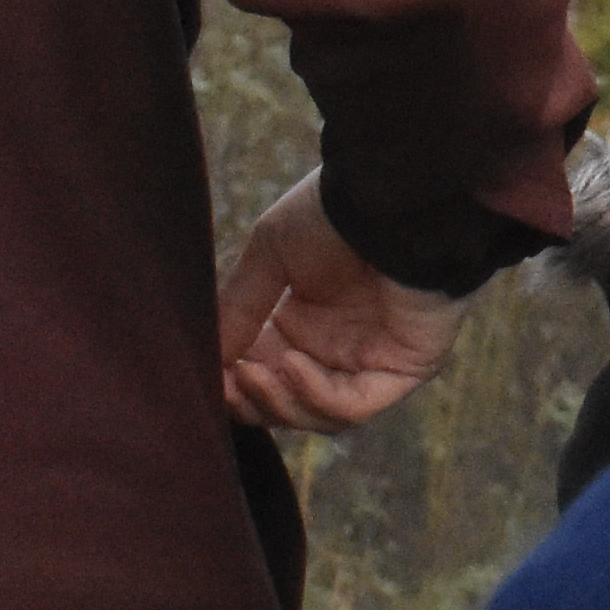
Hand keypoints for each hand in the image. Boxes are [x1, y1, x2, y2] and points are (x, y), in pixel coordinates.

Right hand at [219, 172, 473, 433]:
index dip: (231, 385)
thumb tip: (209, 361)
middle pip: (287, 404)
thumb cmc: (335, 211)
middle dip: (250, 402)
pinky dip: (317, 396)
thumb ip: (240, 308)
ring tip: (250, 374)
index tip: (203, 380)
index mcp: (306, 321)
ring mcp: (374, 359)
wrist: (393, 194)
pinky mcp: (407, 366)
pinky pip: (356, 405)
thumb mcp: (270, 254)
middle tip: (222, 386)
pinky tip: (291, 365)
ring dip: (278, 402)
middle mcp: (339, 345)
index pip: (262, 375)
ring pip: (319, 415)